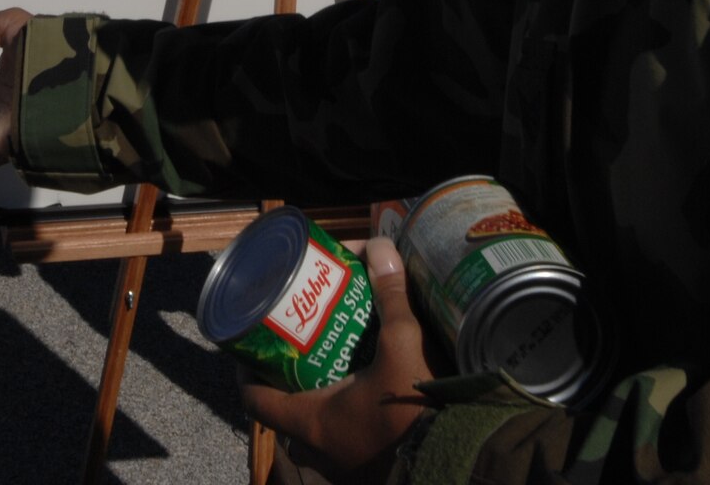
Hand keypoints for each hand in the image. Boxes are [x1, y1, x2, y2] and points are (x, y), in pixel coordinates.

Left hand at [240, 237, 432, 483]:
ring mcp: (344, 461)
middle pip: (286, 408)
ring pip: (316, 423)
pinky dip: (345, 409)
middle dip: (291, 372)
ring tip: (332, 353)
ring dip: (319, 391)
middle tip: (301, 339)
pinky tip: (364, 381)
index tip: (252, 344)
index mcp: (311, 421)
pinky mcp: (371, 464)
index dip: (246, 370)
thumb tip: (380, 246)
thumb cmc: (417, 408)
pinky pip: (343, 435)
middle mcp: (319, 446)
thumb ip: (390, 297)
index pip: (254, 400)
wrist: (462, 459)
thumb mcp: (403, 345)